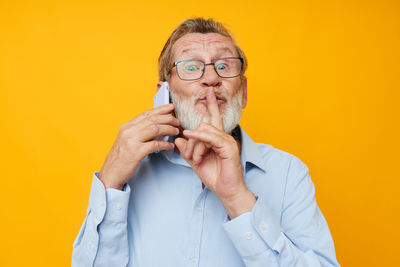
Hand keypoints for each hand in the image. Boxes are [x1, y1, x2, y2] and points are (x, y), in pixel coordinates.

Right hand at [99, 104, 179, 189]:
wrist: (111, 173)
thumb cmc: (120, 159)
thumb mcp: (126, 140)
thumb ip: (138, 132)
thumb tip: (154, 126)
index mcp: (126, 127)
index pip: (146, 114)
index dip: (160, 109)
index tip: (169, 107)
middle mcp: (128, 131)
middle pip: (152, 120)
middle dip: (168, 119)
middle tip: (176, 121)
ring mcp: (132, 141)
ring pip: (155, 129)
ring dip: (169, 129)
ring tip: (175, 132)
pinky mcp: (136, 152)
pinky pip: (155, 144)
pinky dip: (165, 144)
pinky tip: (170, 145)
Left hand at [175, 88, 254, 217]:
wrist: (226, 191)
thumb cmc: (215, 177)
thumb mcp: (196, 162)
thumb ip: (188, 151)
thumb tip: (179, 140)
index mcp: (217, 140)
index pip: (213, 119)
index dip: (211, 106)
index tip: (209, 93)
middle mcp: (223, 138)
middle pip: (207, 124)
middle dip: (197, 130)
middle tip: (194, 143)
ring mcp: (227, 142)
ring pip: (207, 131)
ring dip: (196, 143)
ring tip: (196, 158)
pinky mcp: (229, 148)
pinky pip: (212, 138)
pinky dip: (200, 137)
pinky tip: (192, 137)